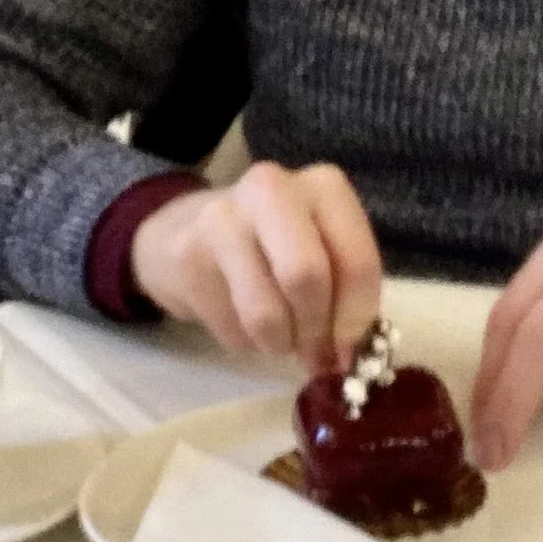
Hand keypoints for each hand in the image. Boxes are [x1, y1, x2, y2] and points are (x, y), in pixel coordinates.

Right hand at [128, 161, 382, 373]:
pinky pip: (231, 327)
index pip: (356, 261)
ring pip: (265, 314)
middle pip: (306, 278)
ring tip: (277, 336)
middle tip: (314, 351)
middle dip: (315, 330)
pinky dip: (246, 341)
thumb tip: (348, 355)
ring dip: (278, 344)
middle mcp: (271, 190)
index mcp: (322, 186)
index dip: (356, 318)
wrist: (186, 228)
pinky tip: (241, 318)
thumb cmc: (274, 244)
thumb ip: (345, 292)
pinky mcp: (187, 253)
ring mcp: (222, 218)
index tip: (348, 348)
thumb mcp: (321, 249)